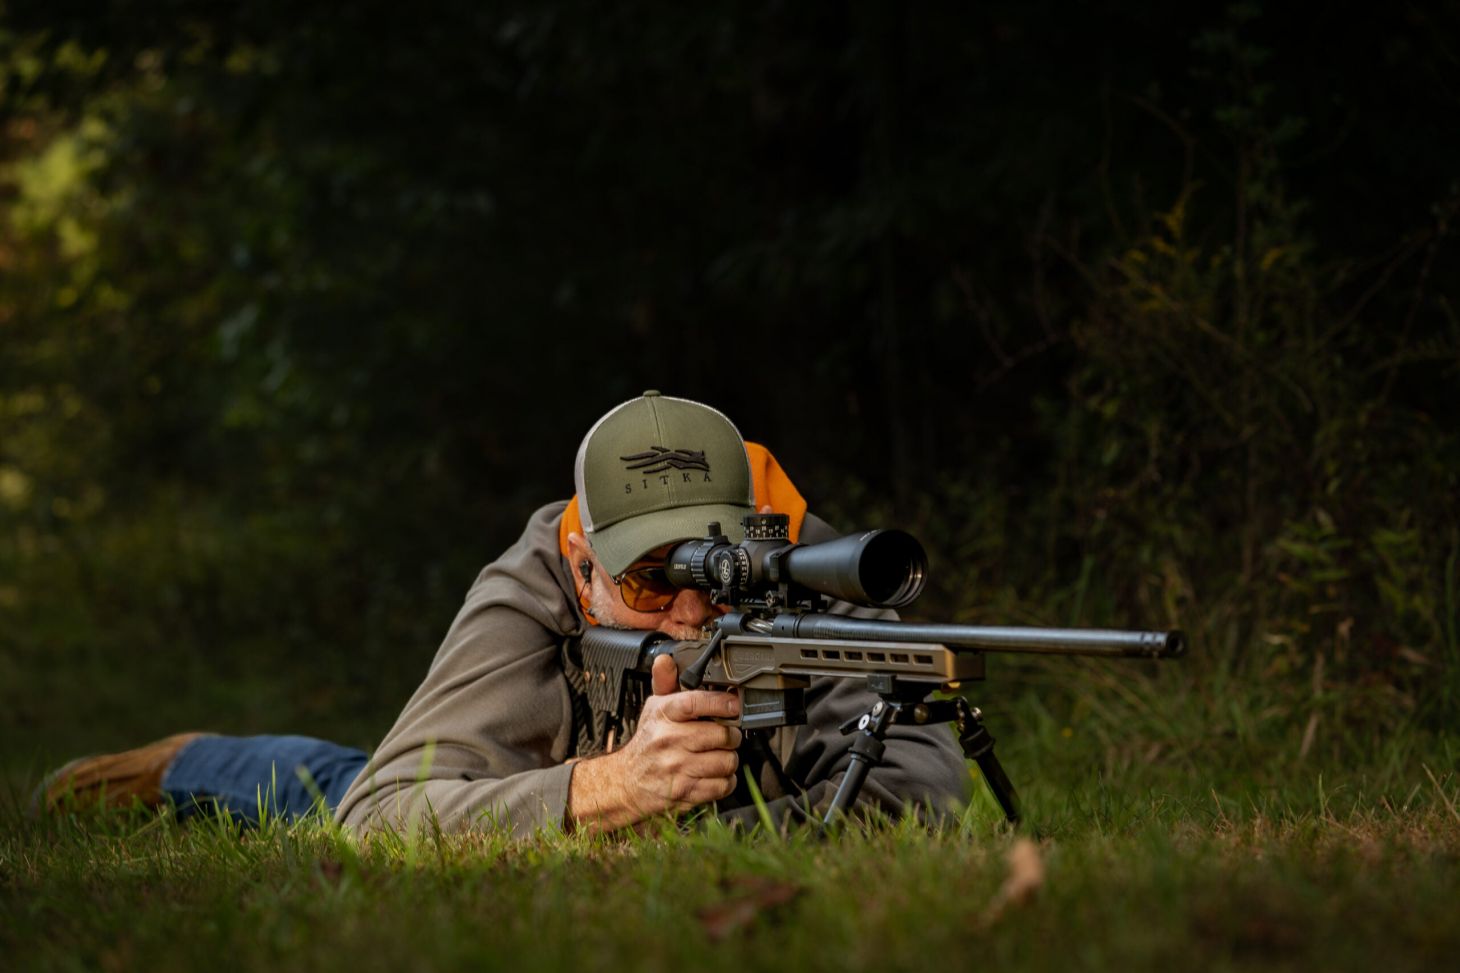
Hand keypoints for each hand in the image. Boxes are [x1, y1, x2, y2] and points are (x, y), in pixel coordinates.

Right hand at [568, 654, 741, 832]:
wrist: (626, 782)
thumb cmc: (647, 743)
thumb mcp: (653, 709)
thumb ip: (664, 684)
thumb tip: (665, 661)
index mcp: (663, 716)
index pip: (695, 703)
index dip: (720, 702)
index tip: (734, 704)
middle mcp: (669, 741)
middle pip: (720, 735)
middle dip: (732, 735)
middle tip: (728, 735)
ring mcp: (678, 768)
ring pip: (726, 761)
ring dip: (730, 759)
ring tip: (721, 755)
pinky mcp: (685, 792)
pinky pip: (722, 785)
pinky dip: (725, 781)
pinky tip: (715, 774)